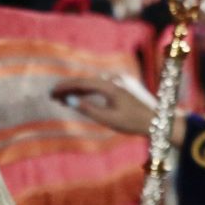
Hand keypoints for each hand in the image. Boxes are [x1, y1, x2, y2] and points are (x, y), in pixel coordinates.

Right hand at [51, 73, 183, 142]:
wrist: (152, 122)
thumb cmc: (132, 122)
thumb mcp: (109, 119)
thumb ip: (90, 110)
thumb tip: (72, 102)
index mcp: (108, 88)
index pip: (82, 83)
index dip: (65, 87)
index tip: (52, 91)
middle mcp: (109, 85)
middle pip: (83, 83)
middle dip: (66, 88)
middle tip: (51, 95)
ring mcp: (112, 89)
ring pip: (88, 87)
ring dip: (73, 92)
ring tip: (58, 99)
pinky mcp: (114, 95)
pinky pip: (94, 91)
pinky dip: (82, 95)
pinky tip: (75, 100)